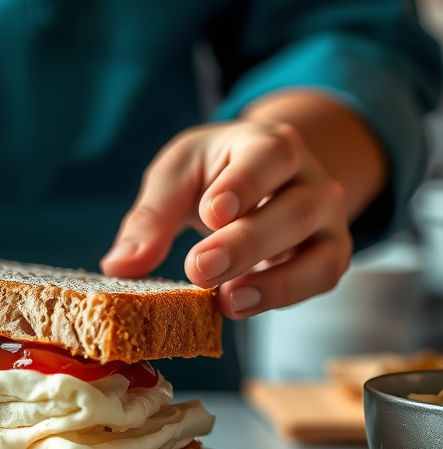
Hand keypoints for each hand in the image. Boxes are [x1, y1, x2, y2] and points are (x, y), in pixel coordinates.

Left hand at [101, 118, 354, 318]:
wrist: (264, 175)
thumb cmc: (213, 173)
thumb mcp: (176, 176)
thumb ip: (150, 218)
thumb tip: (119, 266)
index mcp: (269, 144)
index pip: (269, 157)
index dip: (244, 185)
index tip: (211, 212)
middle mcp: (309, 180)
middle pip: (295, 210)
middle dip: (245, 244)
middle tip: (199, 269)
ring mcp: (327, 220)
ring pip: (321, 252)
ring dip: (274, 282)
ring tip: (226, 301)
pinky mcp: (329, 255)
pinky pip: (322, 278)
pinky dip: (286, 295)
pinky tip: (241, 305)